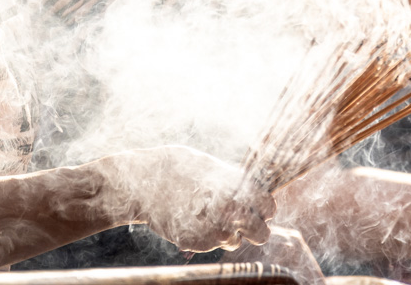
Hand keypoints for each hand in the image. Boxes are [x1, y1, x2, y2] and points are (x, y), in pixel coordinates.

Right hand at [101, 147, 274, 250]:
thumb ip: (235, 181)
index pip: (269, 208)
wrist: (141, 181)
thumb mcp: (211, 166)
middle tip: (238, 219)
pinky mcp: (199, 243)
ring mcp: (215, 230)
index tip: (254, 206)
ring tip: (207, 215)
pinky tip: (194, 220)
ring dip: (229, 232)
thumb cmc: (176, 167)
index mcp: (238, 187)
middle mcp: (231, 211)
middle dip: (254, 229)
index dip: (263, 208)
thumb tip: (253, 192)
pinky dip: (208, 236)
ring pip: (236, 241)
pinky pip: (214, 244)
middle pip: (262, 234)